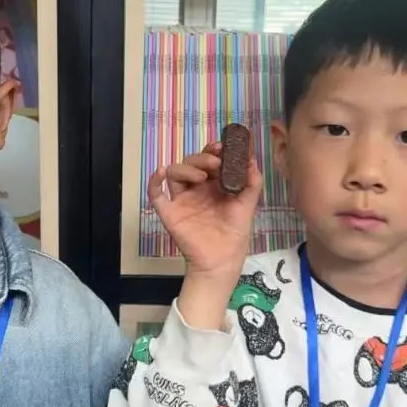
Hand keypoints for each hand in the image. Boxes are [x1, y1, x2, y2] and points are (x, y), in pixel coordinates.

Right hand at [148, 142, 261, 276]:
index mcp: (213, 185)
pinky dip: (154, 181)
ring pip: (174, 173)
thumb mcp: (248, 205)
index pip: (209, 160)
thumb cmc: (234, 233)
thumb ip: (252, 182)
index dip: (213, 150)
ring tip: (201, 177)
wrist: (221, 260)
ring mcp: (181, 200)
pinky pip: (155, 194)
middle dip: (202, 158)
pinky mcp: (169, 212)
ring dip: (185, 169)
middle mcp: (196, 189)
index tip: (222, 146)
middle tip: (215, 163)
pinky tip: (161, 172)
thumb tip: (252, 160)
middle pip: (191, 163)